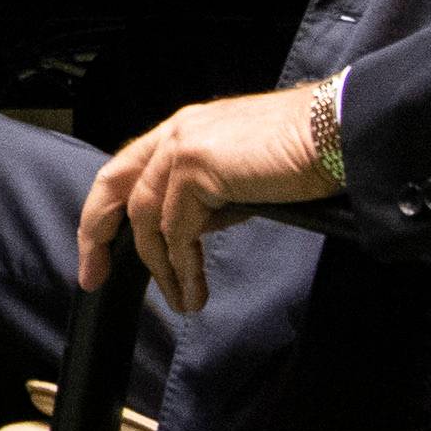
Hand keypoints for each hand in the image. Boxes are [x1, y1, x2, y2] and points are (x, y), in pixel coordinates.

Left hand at [74, 84, 339, 314]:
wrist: (337, 132)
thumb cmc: (304, 155)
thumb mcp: (242, 177)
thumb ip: (210, 196)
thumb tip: (194, 232)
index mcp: (184, 130)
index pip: (127, 170)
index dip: (105, 211)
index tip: (99, 251)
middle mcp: (176, 132)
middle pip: (115, 187)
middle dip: (96, 235)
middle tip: (93, 276)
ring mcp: (182, 146)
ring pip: (147, 217)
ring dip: (161, 266)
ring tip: (181, 300)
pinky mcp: (196, 167)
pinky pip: (177, 229)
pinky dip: (182, 265)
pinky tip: (194, 288)